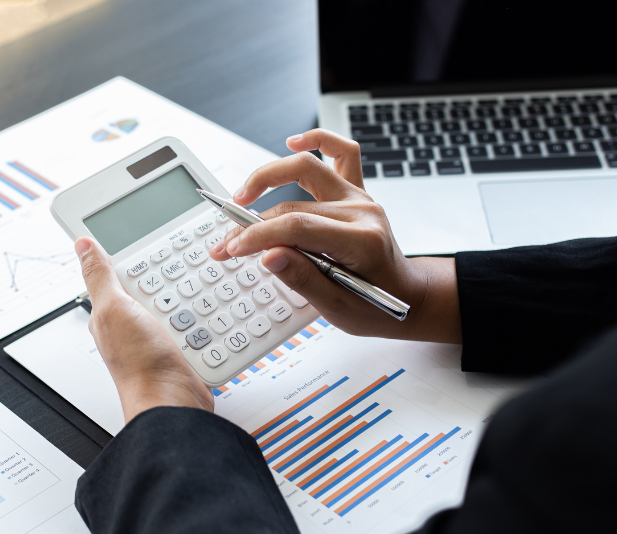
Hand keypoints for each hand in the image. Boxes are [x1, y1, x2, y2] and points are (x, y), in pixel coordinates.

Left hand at [76, 237, 213, 422]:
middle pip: (154, 284)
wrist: (173, 402)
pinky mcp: (181, 348)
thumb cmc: (139, 365)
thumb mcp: (114, 309)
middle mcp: (132, 324)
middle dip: (170, 276)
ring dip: (190, 297)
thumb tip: (82, 245)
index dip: (134, 257)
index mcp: (110, 311)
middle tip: (183, 267)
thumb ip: (100, 276)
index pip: (120, 272)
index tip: (151, 242)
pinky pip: (195, 322)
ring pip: (177, 301)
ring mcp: (157, 336)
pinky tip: (207, 314)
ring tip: (199, 290)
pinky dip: (202, 318)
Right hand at [209, 129, 460, 342]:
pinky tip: (293, 143)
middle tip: (227, 243)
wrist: (408, 297)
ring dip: (269, 177)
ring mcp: (359, 197)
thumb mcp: (338, 307)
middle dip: (252, 223)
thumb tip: (268, 255)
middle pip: (294, 204)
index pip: (298, 227)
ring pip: (308, 168)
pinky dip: (317, 140)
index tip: (232, 249)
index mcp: (362, 241)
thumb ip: (302, 279)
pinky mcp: (356, 191)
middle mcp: (362, 211)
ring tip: (242, 196)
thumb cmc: (376, 306)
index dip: (258, 236)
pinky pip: (342, 152)